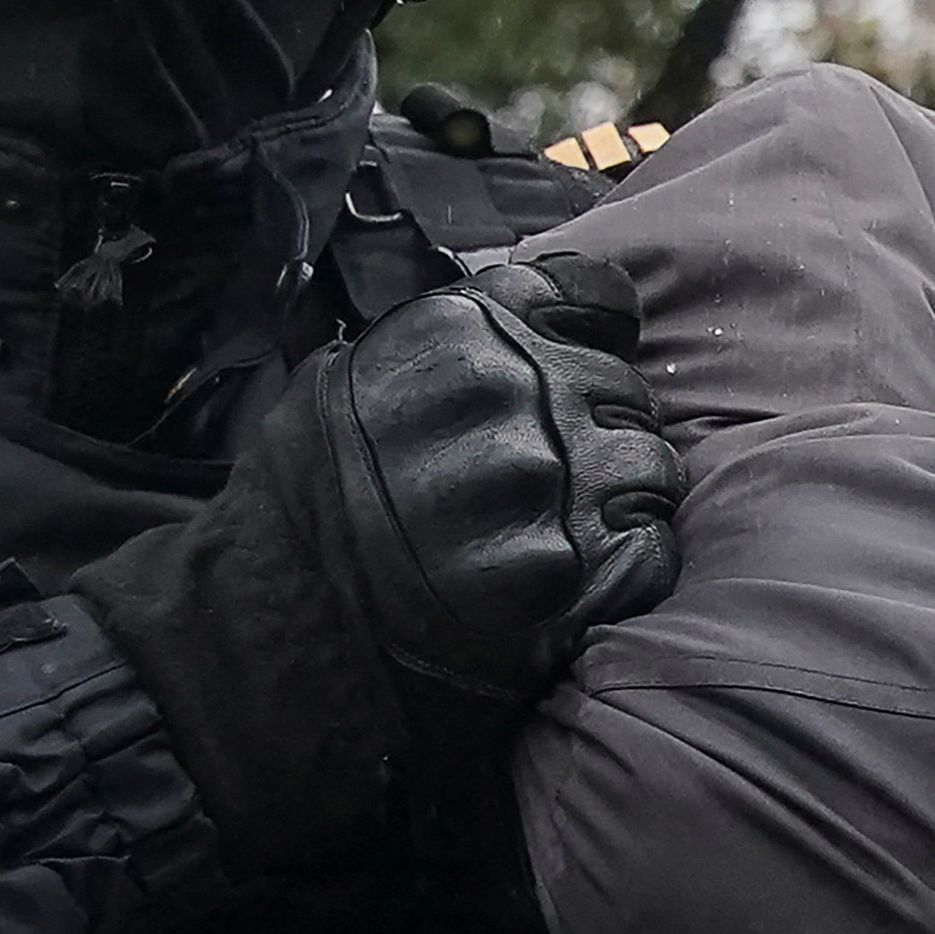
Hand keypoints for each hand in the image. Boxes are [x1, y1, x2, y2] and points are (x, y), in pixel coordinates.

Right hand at [326, 256, 686, 705]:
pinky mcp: (572, 569)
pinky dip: (623, 569)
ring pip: (652, 467)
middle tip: (541, 486)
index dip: (590, 343)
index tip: (571, 374)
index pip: (596, 298)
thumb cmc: (314, 507)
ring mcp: (544, 480)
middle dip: (598, 433)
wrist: (282, 635)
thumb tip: (532, 313)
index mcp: (455, 326)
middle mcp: (507, 388)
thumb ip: (445, 342)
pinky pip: (650, 549)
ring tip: (552, 538)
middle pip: (626, 389)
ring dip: (618, 503)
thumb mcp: (347, 381)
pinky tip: (563, 587)